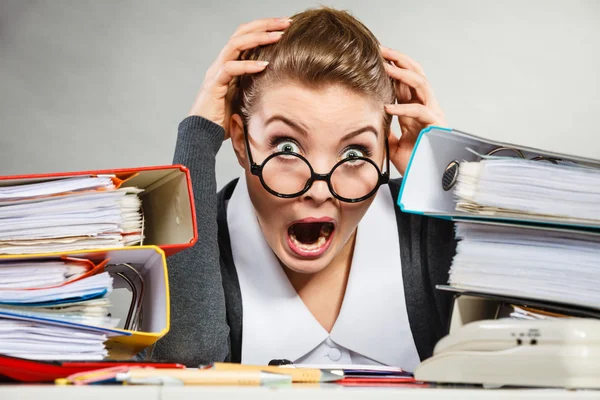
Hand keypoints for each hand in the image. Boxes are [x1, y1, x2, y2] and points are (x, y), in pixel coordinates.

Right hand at [188, 17, 291, 139]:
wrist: (202, 136)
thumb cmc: (224, 121)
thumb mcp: (246, 100)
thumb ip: (256, 88)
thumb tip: (279, 85)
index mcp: (229, 65)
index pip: (245, 37)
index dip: (264, 28)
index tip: (285, 27)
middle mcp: (221, 64)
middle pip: (241, 33)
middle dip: (264, 25)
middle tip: (285, 22)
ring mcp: (216, 73)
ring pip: (235, 45)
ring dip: (258, 38)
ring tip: (278, 36)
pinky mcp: (214, 85)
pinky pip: (230, 69)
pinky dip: (248, 65)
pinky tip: (264, 65)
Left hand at [380, 46, 447, 174]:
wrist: (423, 182)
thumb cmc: (412, 164)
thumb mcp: (393, 144)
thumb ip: (386, 130)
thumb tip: (374, 121)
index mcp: (414, 109)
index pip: (404, 81)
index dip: (392, 66)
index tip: (375, 57)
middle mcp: (425, 107)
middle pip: (416, 73)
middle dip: (399, 59)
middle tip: (381, 50)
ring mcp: (432, 114)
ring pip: (421, 84)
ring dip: (403, 73)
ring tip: (386, 67)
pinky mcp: (435, 126)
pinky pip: (420, 110)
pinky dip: (403, 107)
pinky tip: (388, 107)